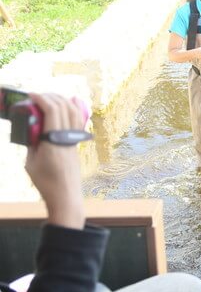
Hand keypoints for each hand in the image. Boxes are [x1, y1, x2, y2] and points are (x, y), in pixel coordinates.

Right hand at [25, 93, 85, 229]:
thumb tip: (31, 127)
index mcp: (54, 142)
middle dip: (50, 96)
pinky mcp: (77, 144)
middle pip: (64, 107)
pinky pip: (78, 121)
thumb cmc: (45, 182)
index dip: (42, 98)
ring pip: (74, 112)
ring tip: (48, 98)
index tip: (31, 94)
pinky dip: (73, 108)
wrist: (66, 196)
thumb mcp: (30, 162)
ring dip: (61, 100)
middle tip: (36, 96)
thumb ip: (31, 142)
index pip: (53, 111)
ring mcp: (74, 140)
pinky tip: (66, 103)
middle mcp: (67, 138)